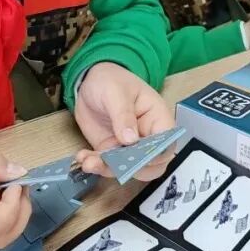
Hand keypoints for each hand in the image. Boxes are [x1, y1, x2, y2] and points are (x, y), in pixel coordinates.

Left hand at [72, 63, 176, 181]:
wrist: (90, 82)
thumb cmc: (111, 80)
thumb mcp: (116, 92)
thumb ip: (124, 115)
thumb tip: (131, 140)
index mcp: (158, 119)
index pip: (166, 144)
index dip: (155, 156)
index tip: (136, 159)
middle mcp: (147, 137)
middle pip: (150, 165)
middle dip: (130, 169)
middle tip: (111, 163)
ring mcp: (129, 147)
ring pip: (127, 169)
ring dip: (108, 169)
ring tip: (89, 162)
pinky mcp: (111, 151)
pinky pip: (107, 165)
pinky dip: (95, 165)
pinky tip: (83, 157)